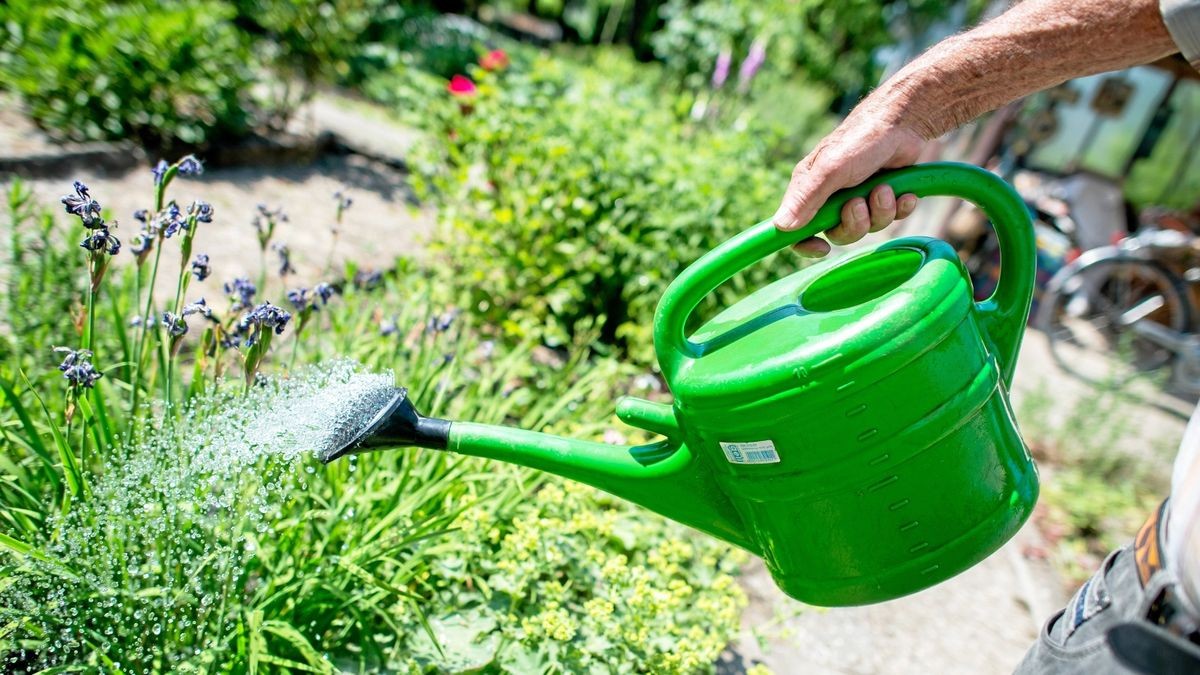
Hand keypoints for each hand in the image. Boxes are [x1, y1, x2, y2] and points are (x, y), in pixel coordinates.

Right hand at [773, 103, 927, 256]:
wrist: (903, 123)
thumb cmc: (860, 140)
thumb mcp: (830, 170)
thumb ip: (806, 198)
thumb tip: (781, 227)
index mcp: (810, 189)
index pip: (797, 229)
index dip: (806, 244)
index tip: (822, 248)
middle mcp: (831, 196)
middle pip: (838, 234)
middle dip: (855, 223)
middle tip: (861, 203)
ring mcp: (858, 197)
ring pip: (867, 227)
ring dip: (880, 211)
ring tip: (885, 188)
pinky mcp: (882, 196)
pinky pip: (891, 218)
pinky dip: (899, 208)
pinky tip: (904, 193)